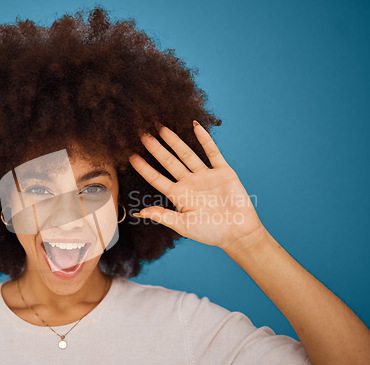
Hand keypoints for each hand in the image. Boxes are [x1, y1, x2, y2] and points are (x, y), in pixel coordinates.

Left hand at [128, 121, 263, 250]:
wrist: (238, 233)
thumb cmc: (210, 232)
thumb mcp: (183, 225)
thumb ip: (163, 216)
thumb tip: (140, 212)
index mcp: (179, 196)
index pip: (157, 178)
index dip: (144, 168)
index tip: (131, 156)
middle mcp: (190, 183)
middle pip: (169, 162)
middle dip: (156, 149)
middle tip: (143, 134)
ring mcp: (205, 176)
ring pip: (186, 154)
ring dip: (175, 141)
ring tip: (162, 128)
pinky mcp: (223, 172)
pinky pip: (212, 152)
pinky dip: (204, 140)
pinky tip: (195, 126)